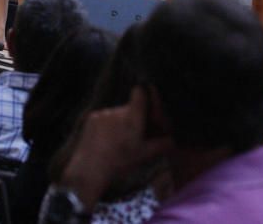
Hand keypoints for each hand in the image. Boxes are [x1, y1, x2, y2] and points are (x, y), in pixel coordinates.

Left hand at [61, 87, 172, 209]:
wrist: (89, 170)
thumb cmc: (120, 163)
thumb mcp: (145, 155)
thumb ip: (162, 144)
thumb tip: (173, 140)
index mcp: (132, 117)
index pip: (140, 91)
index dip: (146, 95)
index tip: (148, 108)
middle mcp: (118, 111)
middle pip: (131, 107)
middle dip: (135, 118)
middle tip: (135, 135)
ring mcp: (103, 113)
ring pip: (118, 113)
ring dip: (121, 123)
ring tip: (118, 141)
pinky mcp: (91, 118)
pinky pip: (105, 117)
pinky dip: (108, 126)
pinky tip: (106, 141)